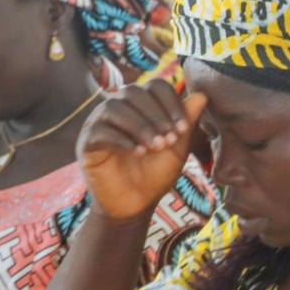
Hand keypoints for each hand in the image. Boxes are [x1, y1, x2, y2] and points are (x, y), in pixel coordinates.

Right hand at [77, 81, 205, 219]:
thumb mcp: (177, 147)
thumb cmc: (156, 173)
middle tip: (170, 139)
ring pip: (115, 108)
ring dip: (140, 126)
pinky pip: (100, 131)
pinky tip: (139, 153)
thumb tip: (202, 95)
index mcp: (141, 106)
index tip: (183, 128)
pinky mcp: (87, 143)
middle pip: (133, 92)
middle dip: (156, 115)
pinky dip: (122, 140)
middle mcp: (118, 108)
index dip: (171, 103)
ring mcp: (99, 123)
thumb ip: (186, 122)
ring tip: (156, 147)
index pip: (155, 86)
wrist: (136, 203)